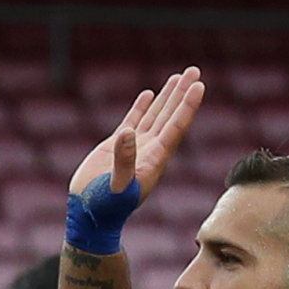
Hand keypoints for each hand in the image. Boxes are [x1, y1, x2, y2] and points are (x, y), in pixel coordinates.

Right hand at [65, 69, 205, 244]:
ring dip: (166, 97)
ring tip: (177, 76)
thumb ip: (123, 160)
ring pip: (155, 116)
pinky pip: (133, 121)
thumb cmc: (106, 208)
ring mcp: (134, 147)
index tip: (198, 85)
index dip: (187, 106)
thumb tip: (128, 132)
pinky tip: (149, 94)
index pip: (176, 127)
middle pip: (171, 116)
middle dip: (181, 93)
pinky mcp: (116, 147)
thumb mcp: (117, 187)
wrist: (90, 217)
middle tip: (194, 70)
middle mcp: (150, 150)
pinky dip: (142, 107)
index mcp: (155, 159)